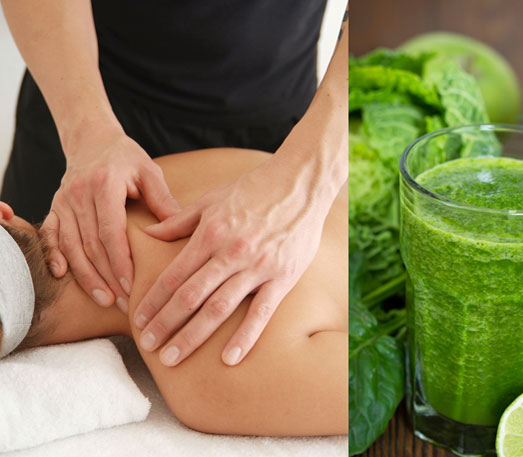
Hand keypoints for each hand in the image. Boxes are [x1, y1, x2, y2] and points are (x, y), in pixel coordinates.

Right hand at [43, 127, 179, 311]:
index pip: (110, 231)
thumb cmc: (127, 160)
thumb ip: (163, 200)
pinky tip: (63, 276)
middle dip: (108, 277)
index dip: (120, 261)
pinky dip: (54, 256)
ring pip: (71, 246)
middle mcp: (79, 194)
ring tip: (105, 300)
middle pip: (91, 245)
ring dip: (86, 276)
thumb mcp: (150, 172)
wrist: (93, 140)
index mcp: (104, 185)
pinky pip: (49, 236)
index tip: (132, 285)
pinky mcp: (54, 207)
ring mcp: (63, 201)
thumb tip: (180, 229)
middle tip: (126, 303)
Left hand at [134, 155, 329, 365]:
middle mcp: (231, 253)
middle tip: (147, 346)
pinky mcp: (283, 277)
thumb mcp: (212, 199)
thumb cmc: (254, 189)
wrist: (301, 184)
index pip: (173, 275)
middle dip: (165, 324)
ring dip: (193, 336)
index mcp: (210, 234)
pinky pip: (262, 312)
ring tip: (173, 357)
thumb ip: (179, 221)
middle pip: (190, 296)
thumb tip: (148, 232)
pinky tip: (229, 358)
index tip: (137, 320)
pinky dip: (245, 337)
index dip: (152, 301)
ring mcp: (258, 267)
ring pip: (219, 308)